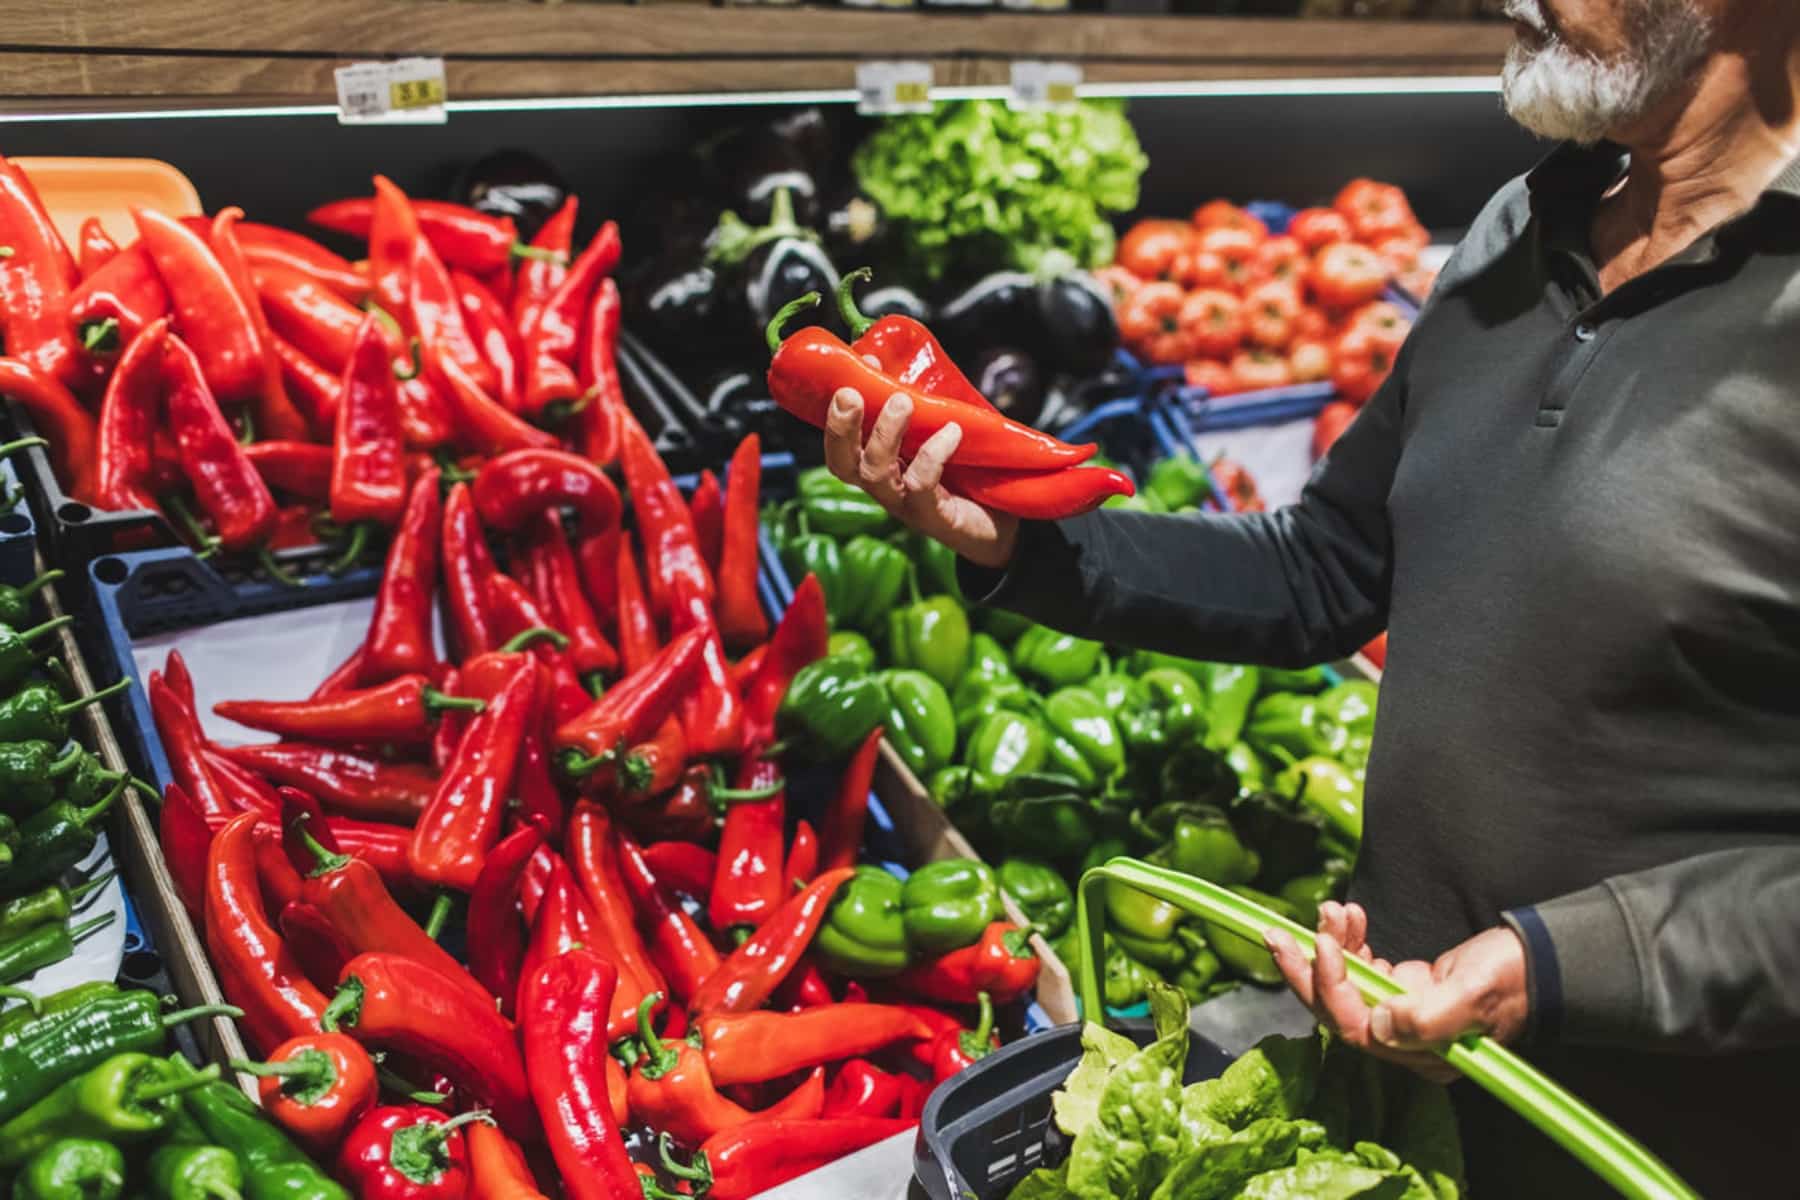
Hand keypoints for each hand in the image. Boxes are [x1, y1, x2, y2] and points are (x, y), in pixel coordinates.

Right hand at [823, 387, 1019, 569]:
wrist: (1007, 523)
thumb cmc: (970, 474)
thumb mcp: (939, 434)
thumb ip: (919, 406)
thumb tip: (896, 362)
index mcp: (879, 467)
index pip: (839, 448)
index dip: (835, 416)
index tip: (849, 378)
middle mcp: (885, 488)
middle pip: (843, 465)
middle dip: (841, 428)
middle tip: (850, 394)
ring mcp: (906, 505)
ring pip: (876, 473)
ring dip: (885, 434)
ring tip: (903, 403)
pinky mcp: (934, 517)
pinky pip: (922, 485)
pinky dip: (933, 454)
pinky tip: (952, 431)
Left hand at [1266, 901, 1529, 1083]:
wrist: (1537, 961)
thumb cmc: (1512, 978)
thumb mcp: (1474, 995)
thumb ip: (1429, 1018)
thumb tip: (1378, 1023)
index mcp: (1420, 1053)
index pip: (1353, 1027)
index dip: (1330, 986)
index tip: (1323, 944)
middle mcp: (1403, 1041)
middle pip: (1334, 1009)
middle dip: (1305, 969)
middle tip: (1277, 933)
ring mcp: (1399, 1014)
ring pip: (1343, 984)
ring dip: (1330, 945)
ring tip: (1332, 909)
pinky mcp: (1399, 989)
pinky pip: (1358, 967)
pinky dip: (1348, 940)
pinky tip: (1350, 915)